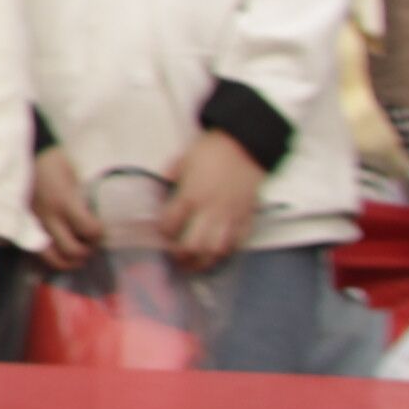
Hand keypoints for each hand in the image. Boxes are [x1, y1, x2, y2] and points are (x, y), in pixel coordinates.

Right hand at [23, 145, 101, 263]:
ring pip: (51, 257)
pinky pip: (36, 250)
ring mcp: (33, 224)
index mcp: (64, 202)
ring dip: (67, 260)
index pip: (89, 231)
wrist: (22, 154)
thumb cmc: (53, 160)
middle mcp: (48, 217)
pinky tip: (57, 250)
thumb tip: (92, 217)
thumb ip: (81, 200)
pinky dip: (50, 255)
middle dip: (86, 251)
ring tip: (75, 254)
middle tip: (90, 244)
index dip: (100, 234)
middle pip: (71, 250)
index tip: (102, 230)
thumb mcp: (74, 176)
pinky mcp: (22, 225)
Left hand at [159, 127, 259, 279]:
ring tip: (195, 265)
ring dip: (204, 261)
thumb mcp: (183, 160)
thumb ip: (169, 177)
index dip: (163, 234)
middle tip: (176, 259)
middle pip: (194, 245)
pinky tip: (217, 255)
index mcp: (191, 195)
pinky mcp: (248, 217)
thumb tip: (160, 189)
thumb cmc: (212, 150)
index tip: (161, 235)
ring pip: (217, 250)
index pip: (171, 225)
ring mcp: (231, 216)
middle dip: (182, 256)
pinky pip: (238, 243)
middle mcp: (210, 210)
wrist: (246, 144)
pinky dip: (227, 253)